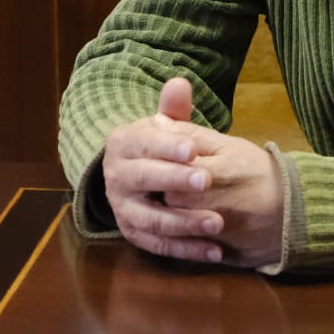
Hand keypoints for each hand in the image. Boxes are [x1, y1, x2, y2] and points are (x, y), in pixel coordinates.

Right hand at [103, 78, 283, 266]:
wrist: (133, 179)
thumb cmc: (156, 149)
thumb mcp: (163, 128)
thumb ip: (174, 109)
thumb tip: (180, 82)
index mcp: (122, 145)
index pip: (143, 143)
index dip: (167, 146)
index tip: (192, 148)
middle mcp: (115, 177)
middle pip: (143, 180)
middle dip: (175, 180)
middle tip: (206, 180)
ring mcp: (122, 209)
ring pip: (151, 219)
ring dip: (185, 223)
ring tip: (218, 223)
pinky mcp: (134, 235)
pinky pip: (160, 246)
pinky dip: (187, 251)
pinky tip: (215, 251)